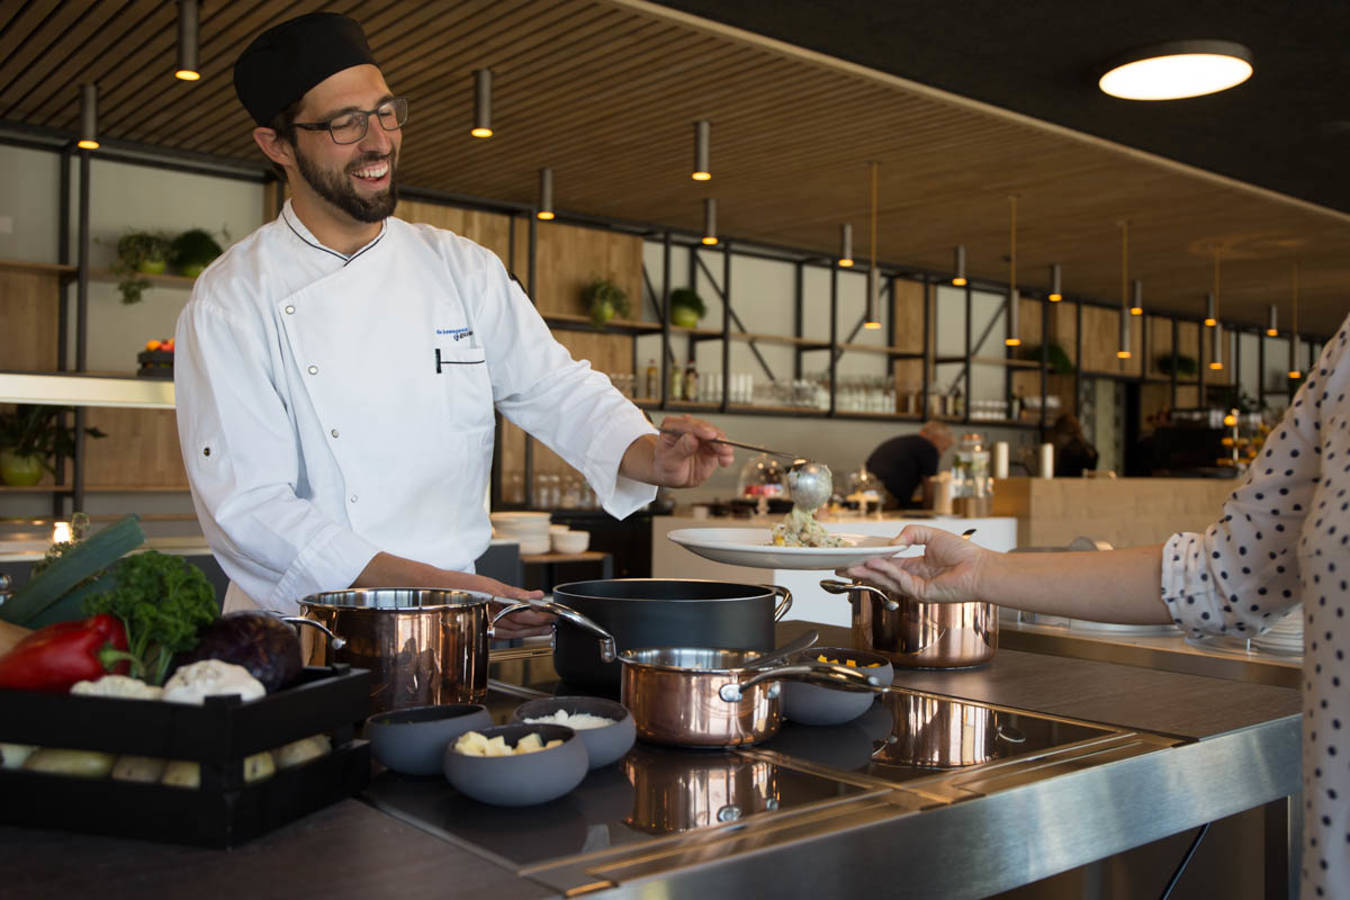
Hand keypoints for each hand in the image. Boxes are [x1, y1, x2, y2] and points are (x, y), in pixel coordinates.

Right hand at [436, 572, 553, 638]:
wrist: (437, 591)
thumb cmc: (461, 586)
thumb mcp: (492, 584)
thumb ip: (516, 593)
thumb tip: (537, 595)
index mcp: (492, 605)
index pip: (521, 614)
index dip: (539, 616)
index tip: (552, 614)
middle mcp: (488, 620)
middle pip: (518, 627)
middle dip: (537, 626)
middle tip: (553, 623)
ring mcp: (484, 628)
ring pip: (511, 634)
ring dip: (529, 633)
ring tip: (544, 629)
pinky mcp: (482, 631)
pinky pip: (502, 636)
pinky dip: (515, 634)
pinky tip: (525, 632)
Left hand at [649, 415, 734, 486]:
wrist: (671, 476)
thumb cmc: (666, 466)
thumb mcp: (669, 461)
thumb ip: (681, 449)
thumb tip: (691, 437)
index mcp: (673, 426)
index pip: (687, 424)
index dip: (699, 429)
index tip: (710, 435)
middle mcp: (689, 428)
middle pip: (706, 428)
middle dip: (716, 437)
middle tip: (721, 446)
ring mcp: (702, 436)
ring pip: (717, 436)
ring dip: (723, 445)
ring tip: (725, 454)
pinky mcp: (712, 446)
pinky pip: (722, 448)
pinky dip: (726, 455)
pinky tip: (725, 461)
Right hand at [837, 524, 990, 603]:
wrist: (979, 568)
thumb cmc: (964, 554)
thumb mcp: (932, 535)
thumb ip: (911, 534)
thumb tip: (892, 542)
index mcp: (918, 565)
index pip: (891, 563)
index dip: (874, 559)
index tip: (859, 555)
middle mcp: (915, 577)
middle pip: (883, 575)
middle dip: (863, 571)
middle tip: (844, 568)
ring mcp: (916, 587)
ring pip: (887, 579)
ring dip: (870, 572)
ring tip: (853, 566)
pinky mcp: (920, 593)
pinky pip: (899, 580)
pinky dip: (886, 571)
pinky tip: (876, 563)